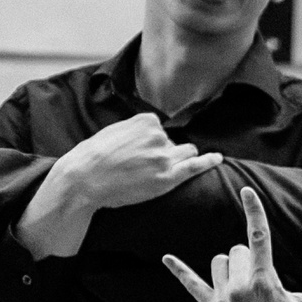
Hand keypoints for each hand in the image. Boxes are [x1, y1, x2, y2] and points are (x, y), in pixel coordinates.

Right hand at [18, 113, 223, 258]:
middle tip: (140, 166)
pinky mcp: (168, 177)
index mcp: (146, 121)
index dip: (150, 143)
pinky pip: (196, 166)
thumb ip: (136, 127)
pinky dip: (209, 161)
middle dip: (163, 152)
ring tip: (157, 170)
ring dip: (177, 159)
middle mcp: (159, 136)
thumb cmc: (92, 156)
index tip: (136, 152)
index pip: (160, 130)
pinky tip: (218, 159)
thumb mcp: (114, 130)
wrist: (83, 180)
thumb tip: (152, 128)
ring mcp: (165, 157)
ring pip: (185, 153)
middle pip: (173, 142)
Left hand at [163, 186, 301, 301]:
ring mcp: (222, 299)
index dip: (254, 212)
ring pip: (220, 262)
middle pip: (239, 249)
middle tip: (269, 281)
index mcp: (265, 284)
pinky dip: (179, 271)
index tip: (247, 190)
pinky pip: (191, 284)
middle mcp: (238, 288)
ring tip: (250, 285)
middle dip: (253, 257)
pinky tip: (166, 258)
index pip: (258, 239)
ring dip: (233, 265)